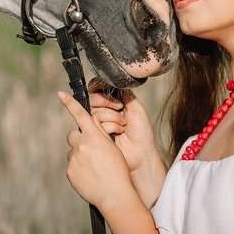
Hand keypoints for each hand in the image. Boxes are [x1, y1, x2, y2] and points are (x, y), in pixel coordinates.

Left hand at [57, 90, 132, 212]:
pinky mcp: (69, 172)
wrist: (114, 195)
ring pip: (73, 152)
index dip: (69, 102)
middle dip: (79, 140)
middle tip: (92, 152)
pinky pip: (72, 166)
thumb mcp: (112, 147)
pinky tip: (90, 177)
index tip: (60, 94)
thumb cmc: (117, 171)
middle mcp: (80, 145)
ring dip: (80, 156)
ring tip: (94, 169)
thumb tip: (91, 118)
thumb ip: (100, 131)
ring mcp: (73, 159)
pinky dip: (79, 169)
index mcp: (93, 136)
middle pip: (73, 135)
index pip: (80, 114)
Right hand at [87, 79, 166, 207]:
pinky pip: (95, 124)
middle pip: (92, 98)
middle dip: (108, 104)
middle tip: (121, 110)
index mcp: (111, 101)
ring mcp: (97, 122)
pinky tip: (118, 133)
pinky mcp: (94, 134)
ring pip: (94, 111)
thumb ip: (122, 92)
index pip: (96, 87)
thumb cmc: (141, 132)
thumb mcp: (135, 106)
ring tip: (123, 126)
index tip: (114, 96)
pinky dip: (110, 127)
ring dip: (112, 118)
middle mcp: (102, 110)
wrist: (141, 152)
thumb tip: (110, 81)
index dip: (101, 89)